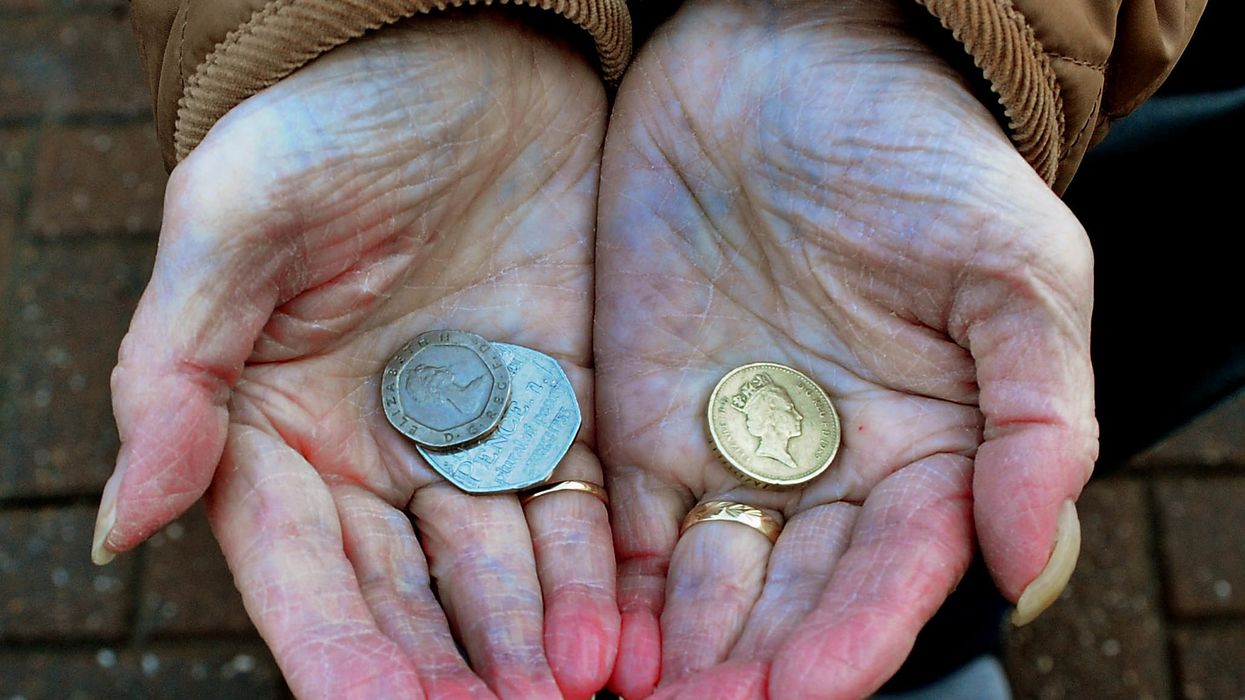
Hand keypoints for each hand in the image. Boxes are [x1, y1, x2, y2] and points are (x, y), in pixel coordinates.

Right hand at [94, 13, 615, 698]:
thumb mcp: (234, 225)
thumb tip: (120, 522)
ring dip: (534, 639)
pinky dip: (598, 572)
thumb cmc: (329, 121)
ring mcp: (477, 432)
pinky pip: (581, 506)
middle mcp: (377, 452)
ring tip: (574, 692)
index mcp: (280, 430)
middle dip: (454, 672)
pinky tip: (623, 630)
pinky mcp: (564, 402)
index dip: (345, 659)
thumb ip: (176, 372)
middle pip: (412, 596)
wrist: (461, 44)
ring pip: (504, 567)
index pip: (307, 576)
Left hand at [595, 1, 1096, 695]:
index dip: (847, 639)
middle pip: (787, 600)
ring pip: (698, 582)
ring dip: (669, 650)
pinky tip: (588, 636)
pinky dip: (603, 584)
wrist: (791, 58)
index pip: (890, 575)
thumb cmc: (920, 153)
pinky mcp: (637, 419)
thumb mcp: (1014, 271)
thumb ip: (1036, 420)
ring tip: (632, 699)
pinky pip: (618, 519)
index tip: (796, 692)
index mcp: (924, 452)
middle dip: (746, 667)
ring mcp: (724, 449)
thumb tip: (1026, 563)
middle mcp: (823, 471)